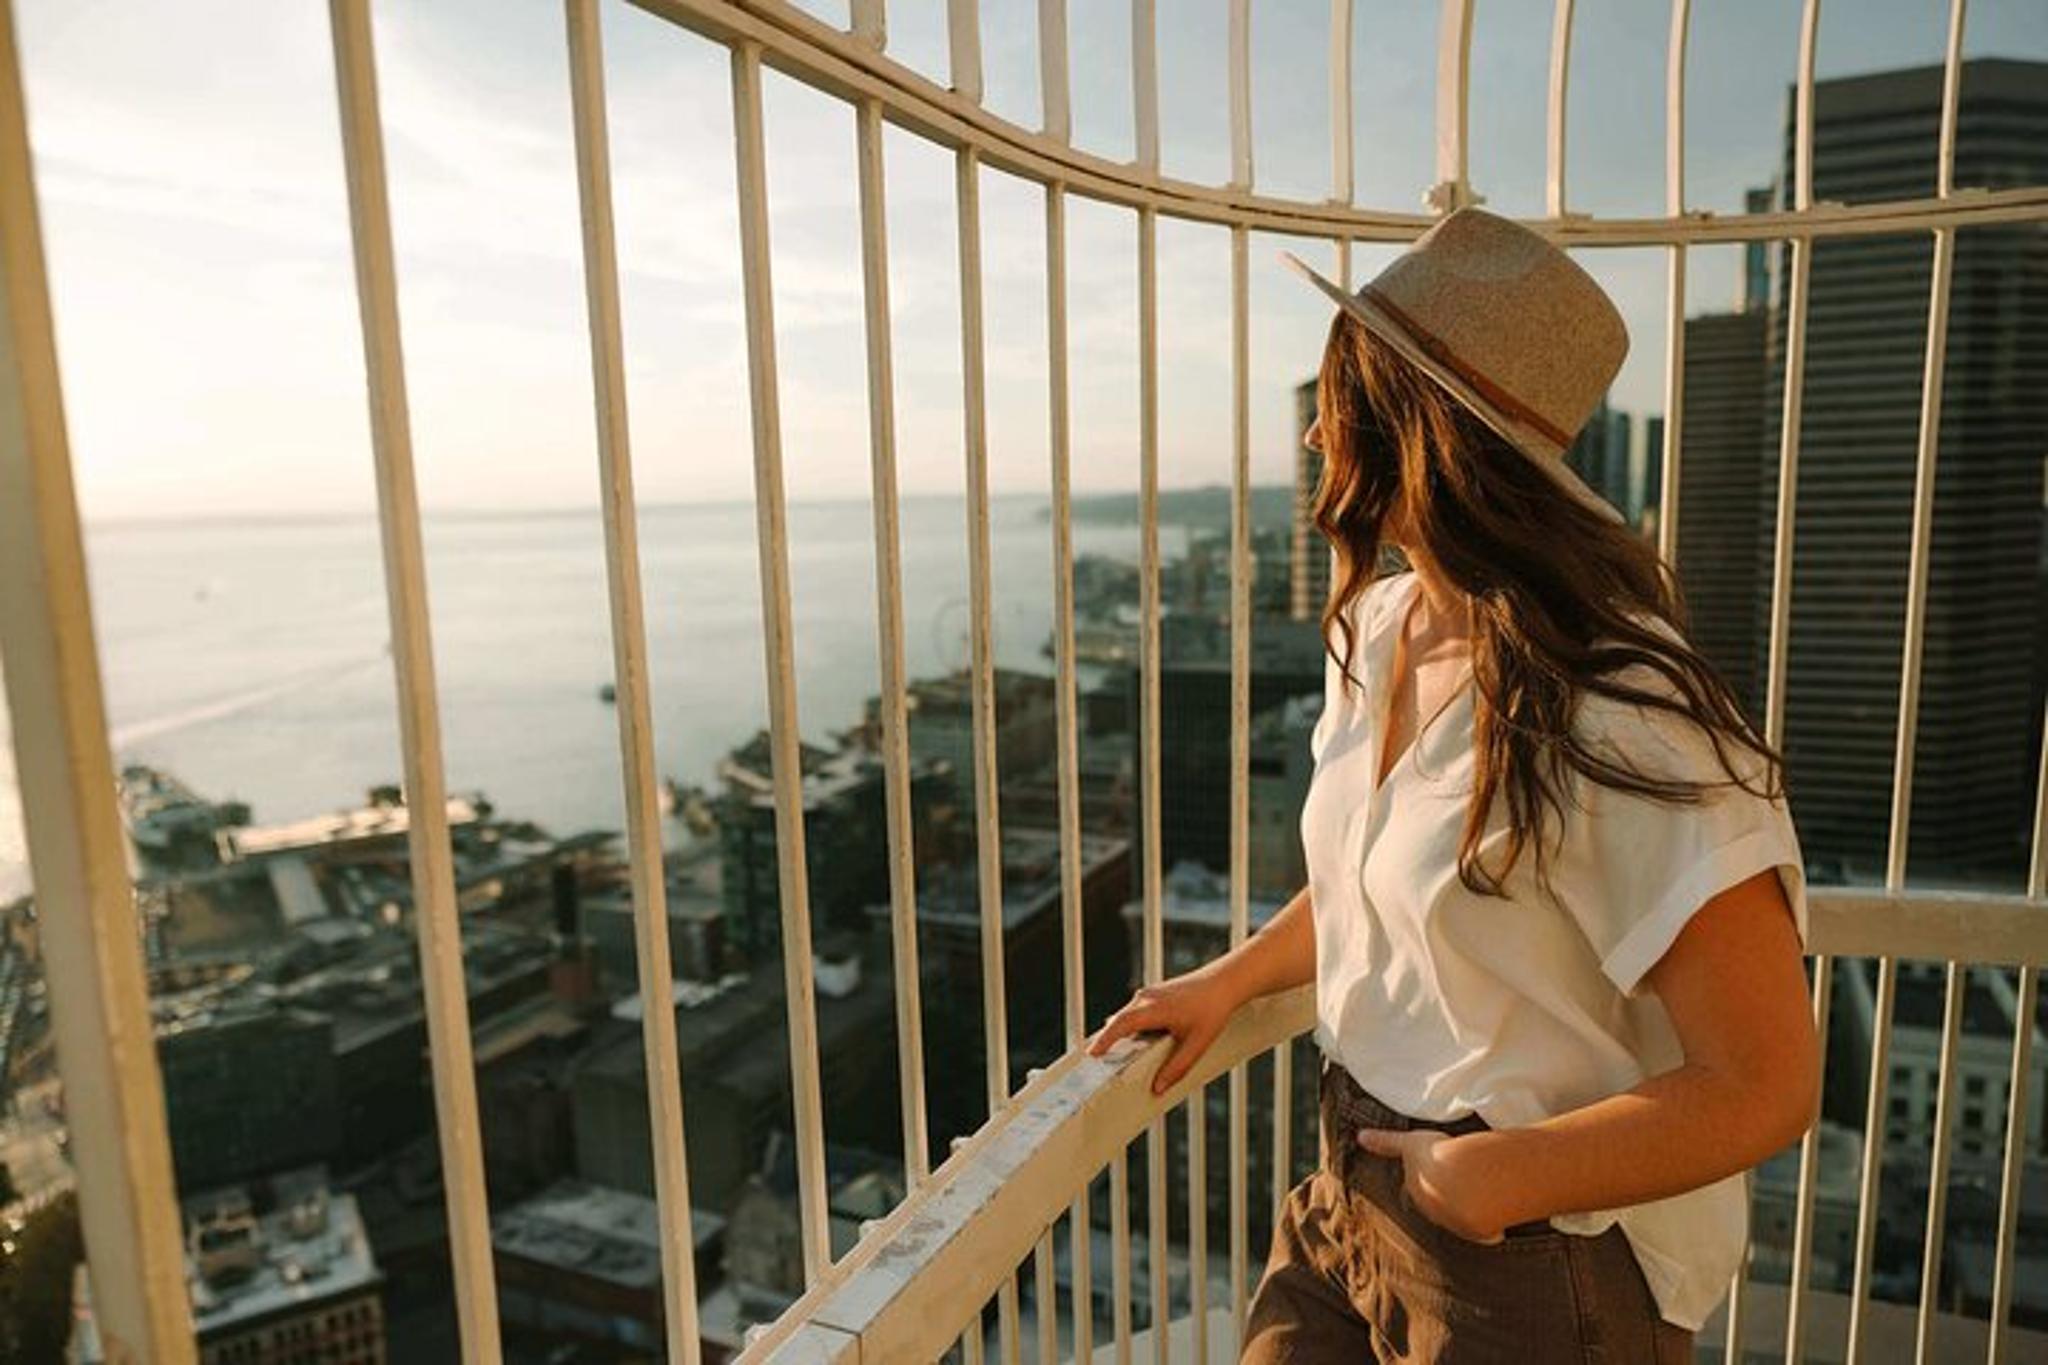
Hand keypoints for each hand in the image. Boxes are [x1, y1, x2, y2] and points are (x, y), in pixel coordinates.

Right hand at [1085, 963, 1242, 1095]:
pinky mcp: (1153, 994)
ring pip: (1126, 1016)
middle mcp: (1146, 998)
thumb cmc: (1212, 1010)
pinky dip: (1131, 1027)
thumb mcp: (1197, 1044)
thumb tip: (1158, 1088)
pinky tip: (1139, 1041)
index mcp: (1154, 1008)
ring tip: (1116, 1055)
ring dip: (1121, 1033)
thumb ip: (1176, 1068)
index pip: (1121, 1024)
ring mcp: (1148, 994)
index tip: (1092, 1055)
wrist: (1223, 983)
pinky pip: (1134, 1012)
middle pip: (1119, 1021)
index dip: (1105, 1040)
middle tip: (1098, 1063)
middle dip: (1107, 1041)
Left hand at [1355, 1126, 1510, 1244]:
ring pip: (1459, 1220)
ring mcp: (1454, 1224)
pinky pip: (1483, 1234)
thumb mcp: (1410, 1142)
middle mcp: (1432, 1211)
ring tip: (1481, 1200)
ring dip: (1467, 1214)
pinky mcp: (1477, 1233)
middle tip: (1459, 1188)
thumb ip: (1386, 1142)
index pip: (1415, 1190)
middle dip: (1444, 1200)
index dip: (1425, 1185)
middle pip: (1436, 1207)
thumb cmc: (1440, 1156)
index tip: (1433, 1182)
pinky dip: (1489, 1232)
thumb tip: (1360, 1136)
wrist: (1468, 1180)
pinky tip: (1496, 1231)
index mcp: (1416, 1191)